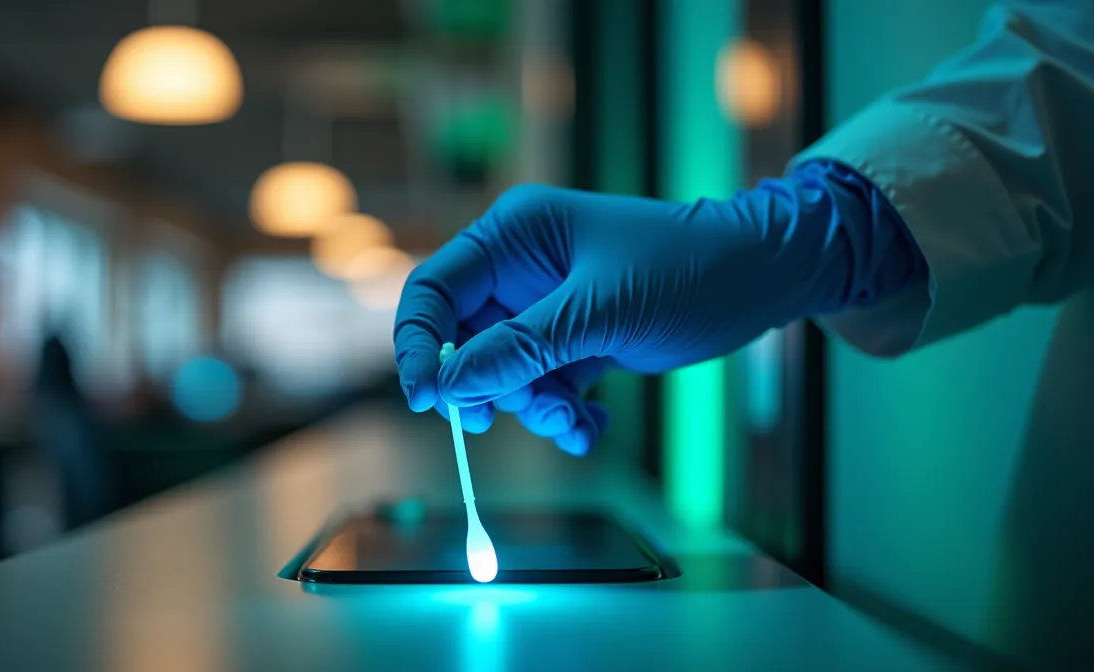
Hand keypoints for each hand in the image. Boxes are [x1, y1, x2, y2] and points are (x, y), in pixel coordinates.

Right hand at [395, 173, 863, 455]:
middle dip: (490, 387)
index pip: (434, 289)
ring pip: (503, 374)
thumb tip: (449, 385)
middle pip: (464, 342)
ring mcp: (545, 307)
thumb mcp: (598, 312)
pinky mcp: (573, 339)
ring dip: (533, 407)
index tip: (428, 399)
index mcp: (513, 235)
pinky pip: (541, 386)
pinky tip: (591, 423)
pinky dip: (561, 412)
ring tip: (575, 421)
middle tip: (516, 414)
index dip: (418, 344)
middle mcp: (519, 269)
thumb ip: (520, 348)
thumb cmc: (686, 270)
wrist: (761, 280)